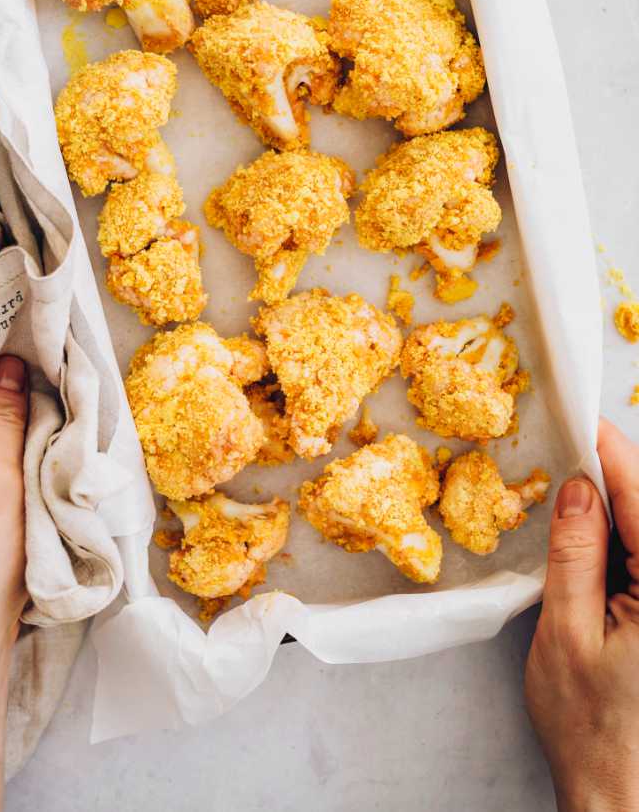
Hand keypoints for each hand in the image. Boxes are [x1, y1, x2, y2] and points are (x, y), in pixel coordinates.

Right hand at [526, 418, 638, 811]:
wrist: (623, 800)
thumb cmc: (593, 730)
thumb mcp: (567, 634)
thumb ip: (576, 552)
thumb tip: (577, 485)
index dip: (608, 449)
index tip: (576, 413)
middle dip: (609, 474)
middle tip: (562, 450)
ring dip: (615, 507)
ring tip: (569, 494)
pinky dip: (623, 539)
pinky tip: (591, 536)